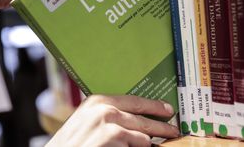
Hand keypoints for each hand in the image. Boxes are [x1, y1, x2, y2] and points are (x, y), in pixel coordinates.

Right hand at [46, 95, 179, 146]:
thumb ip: (105, 118)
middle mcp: (102, 108)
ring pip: (142, 133)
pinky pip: (137, 143)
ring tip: (159, 140)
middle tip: (174, 129)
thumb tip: (131, 119)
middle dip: (160, 124)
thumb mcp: (86, 124)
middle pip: (141, 115)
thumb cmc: (70, 145)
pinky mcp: (110, 136)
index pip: (133, 100)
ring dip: (150, 140)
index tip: (167, 109)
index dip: (152, 105)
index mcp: (96, 101)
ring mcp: (107, 122)